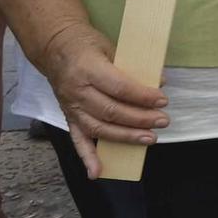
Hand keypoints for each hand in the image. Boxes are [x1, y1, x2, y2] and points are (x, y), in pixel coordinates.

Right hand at [38, 20, 168, 178]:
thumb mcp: (111, 47)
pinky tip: (97, 172)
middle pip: (111, 111)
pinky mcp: (68, 117)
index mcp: (88, 70)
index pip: (119, 88)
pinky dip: (87, 157)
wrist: (55, 47)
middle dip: (140, 119)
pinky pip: (78, 140)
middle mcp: (77, 91)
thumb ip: (133, 66)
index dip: (142, 96)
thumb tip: (161, 81)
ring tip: (150, 138)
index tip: (162, 100)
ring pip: (99, 127)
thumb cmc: (87, 44)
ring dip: (125, 137)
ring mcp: (71, 107)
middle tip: (162, 121)